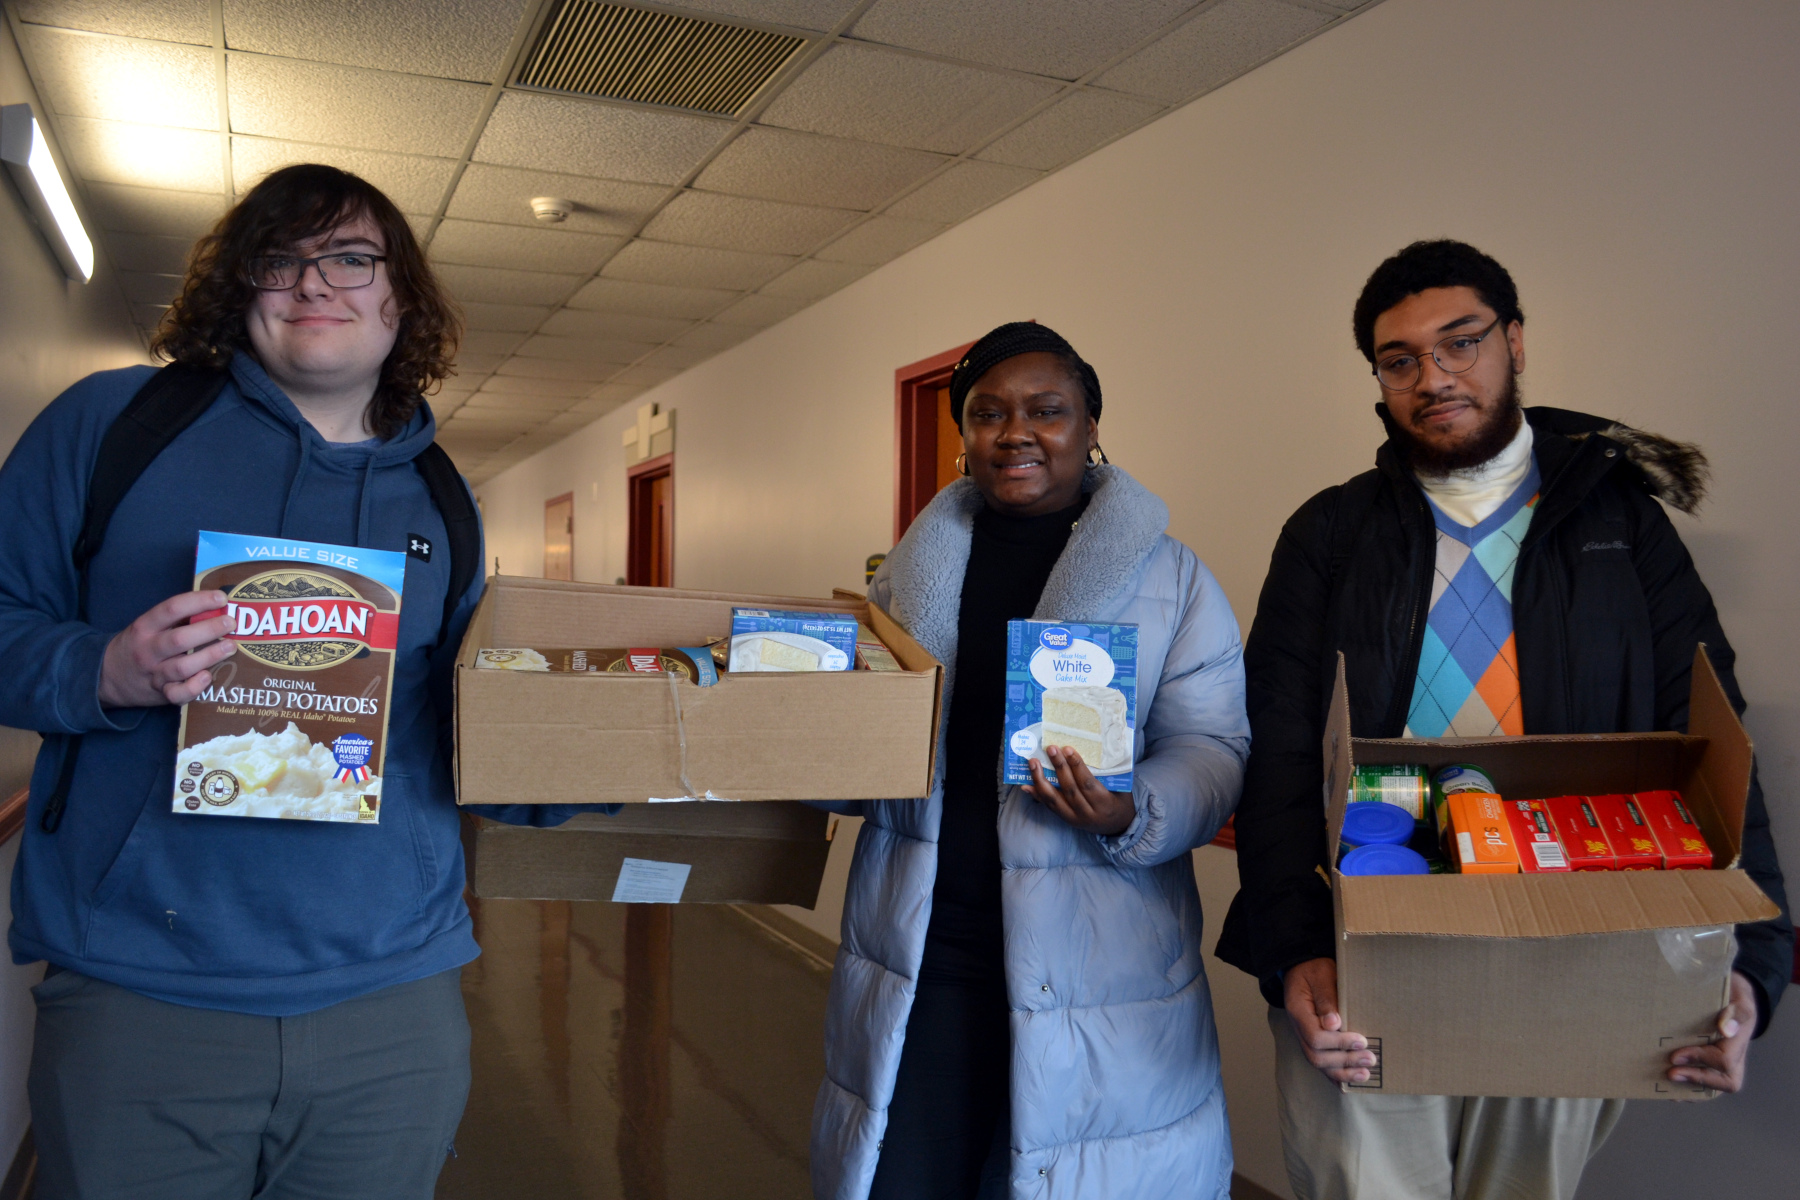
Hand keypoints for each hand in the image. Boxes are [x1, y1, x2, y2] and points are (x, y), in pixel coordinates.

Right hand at [98, 590, 236, 708]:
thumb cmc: (139, 645)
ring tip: (230, 646)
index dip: (199, 601)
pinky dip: (194, 688)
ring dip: (209, 656)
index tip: (221, 598)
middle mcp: (148, 650)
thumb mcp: (148, 626)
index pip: (172, 609)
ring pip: (182, 667)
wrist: (108, 676)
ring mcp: (154, 674)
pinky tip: (208, 677)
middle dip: (209, 629)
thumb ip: (176, 618)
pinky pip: (178, 694)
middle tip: (231, 623)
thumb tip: (217, 605)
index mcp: (145, 627)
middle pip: (179, 639)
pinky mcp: (161, 694)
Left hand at [1026, 745, 1134, 834]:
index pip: (1087, 784)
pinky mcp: (1066, 820)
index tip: (1068, 749)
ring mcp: (1074, 819)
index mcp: (1104, 804)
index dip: (1077, 766)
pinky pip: (1049, 807)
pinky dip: (1037, 795)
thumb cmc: (1120, 802)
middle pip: (1069, 789)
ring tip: (1033, 763)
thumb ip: (1107, 775)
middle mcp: (1087, 813)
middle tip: (1050, 748)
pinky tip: (1025, 785)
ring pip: (1055, 800)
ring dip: (1041, 780)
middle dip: (1058, 767)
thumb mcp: (1121, 789)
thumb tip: (1092, 749)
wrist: (1119, 827)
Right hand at [1284, 957, 1376, 1083]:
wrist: (1303, 970)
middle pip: (1316, 1055)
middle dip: (1345, 1060)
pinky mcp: (1313, 1041)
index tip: (1362, 1040)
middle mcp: (1298, 1028)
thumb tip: (1333, 1023)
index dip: (1339, 1043)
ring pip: (1319, 1064)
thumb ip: (1326, 998)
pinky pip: (1322, 1063)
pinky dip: (1336, 1075)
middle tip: (1370, 1059)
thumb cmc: (1315, 971)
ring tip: (1366, 1073)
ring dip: (1343, 1072)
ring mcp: (1304, 1037)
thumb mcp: (1321, 976)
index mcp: (1298, 1011)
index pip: (1315, 1036)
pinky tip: (1352, 1080)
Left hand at [1669, 970, 1756, 1091]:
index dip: (1699, 1060)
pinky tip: (1666, 1085)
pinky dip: (1686, 1088)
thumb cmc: (1734, 998)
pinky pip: (1703, 1084)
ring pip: (1712, 1087)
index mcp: (1738, 1044)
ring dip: (1689, 1089)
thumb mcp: (1739, 999)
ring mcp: (1722, 1065)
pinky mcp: (1709, 1065)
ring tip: (1665, 1086)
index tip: (1675, 1056)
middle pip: (1723, 1083)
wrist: (1732, 996)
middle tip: (1670, 1074)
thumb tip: (1725, 1029)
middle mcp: (1733, 1059)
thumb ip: (1735, 1012)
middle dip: (1696, 1080)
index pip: (1723, 1061)